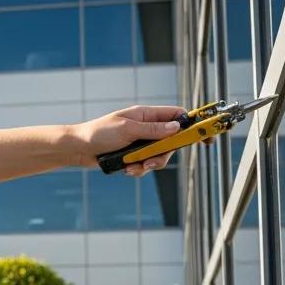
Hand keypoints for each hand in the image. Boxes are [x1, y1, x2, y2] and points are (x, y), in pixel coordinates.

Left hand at [69, 104, 186, 176]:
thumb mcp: (128, 129)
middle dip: (163, 154)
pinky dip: (138, 169)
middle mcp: (146, 127)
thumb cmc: (99, 133)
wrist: (78, 149)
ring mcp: (140, 142)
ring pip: (159, 156)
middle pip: (171, 141)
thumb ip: (153, 129)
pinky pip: (145, 165)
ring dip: (148, 164)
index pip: (176, 116)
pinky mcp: (134, 155)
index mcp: (146, 115)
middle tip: (151, 161)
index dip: (192, 124)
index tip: (205, 135)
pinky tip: (126, 169)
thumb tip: (177, 127)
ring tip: (133, 167)